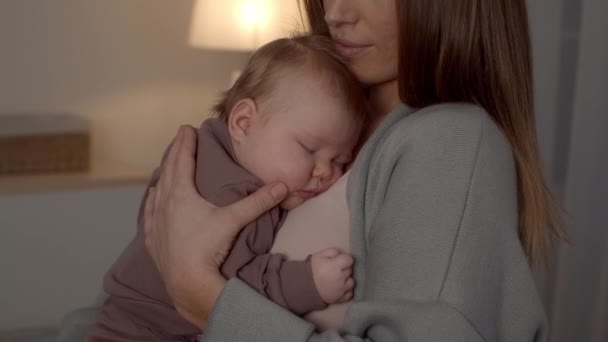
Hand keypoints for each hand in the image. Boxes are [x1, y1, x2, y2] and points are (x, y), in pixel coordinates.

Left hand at [143, 125, 287, 327]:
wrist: (187, 281)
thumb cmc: (208, 248)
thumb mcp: (234, 220)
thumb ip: (258, 202)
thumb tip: (282, 186)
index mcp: (181, 194)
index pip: (182, 160)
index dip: (185, 142)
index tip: (187, 128)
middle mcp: (164, 203)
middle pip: (168, 170)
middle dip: (175, 152)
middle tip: (180, 138)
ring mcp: (155, 221)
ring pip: (156, 189)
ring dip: (163, 174)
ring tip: (168, 165)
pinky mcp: (152, 238)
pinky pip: (148, 211)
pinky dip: (151, 199)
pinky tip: (152, 197)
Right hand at [310, 248, 354, 303]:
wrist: (305, 287)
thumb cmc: (313, 270)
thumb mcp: (319, 256)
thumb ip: (332, 251)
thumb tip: (340, 254)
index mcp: (335, 266)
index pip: (350, 260)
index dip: (344, 259)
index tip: (339, 262)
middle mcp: (340, 278)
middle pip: (350, 270)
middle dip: (344, 269)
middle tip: (334, 271)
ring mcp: (341, 290)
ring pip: (351, 282)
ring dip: (346, 280)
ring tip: (337, 280)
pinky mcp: (341, 299)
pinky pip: (350, 293)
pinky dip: (346, 291)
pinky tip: (339, 288)